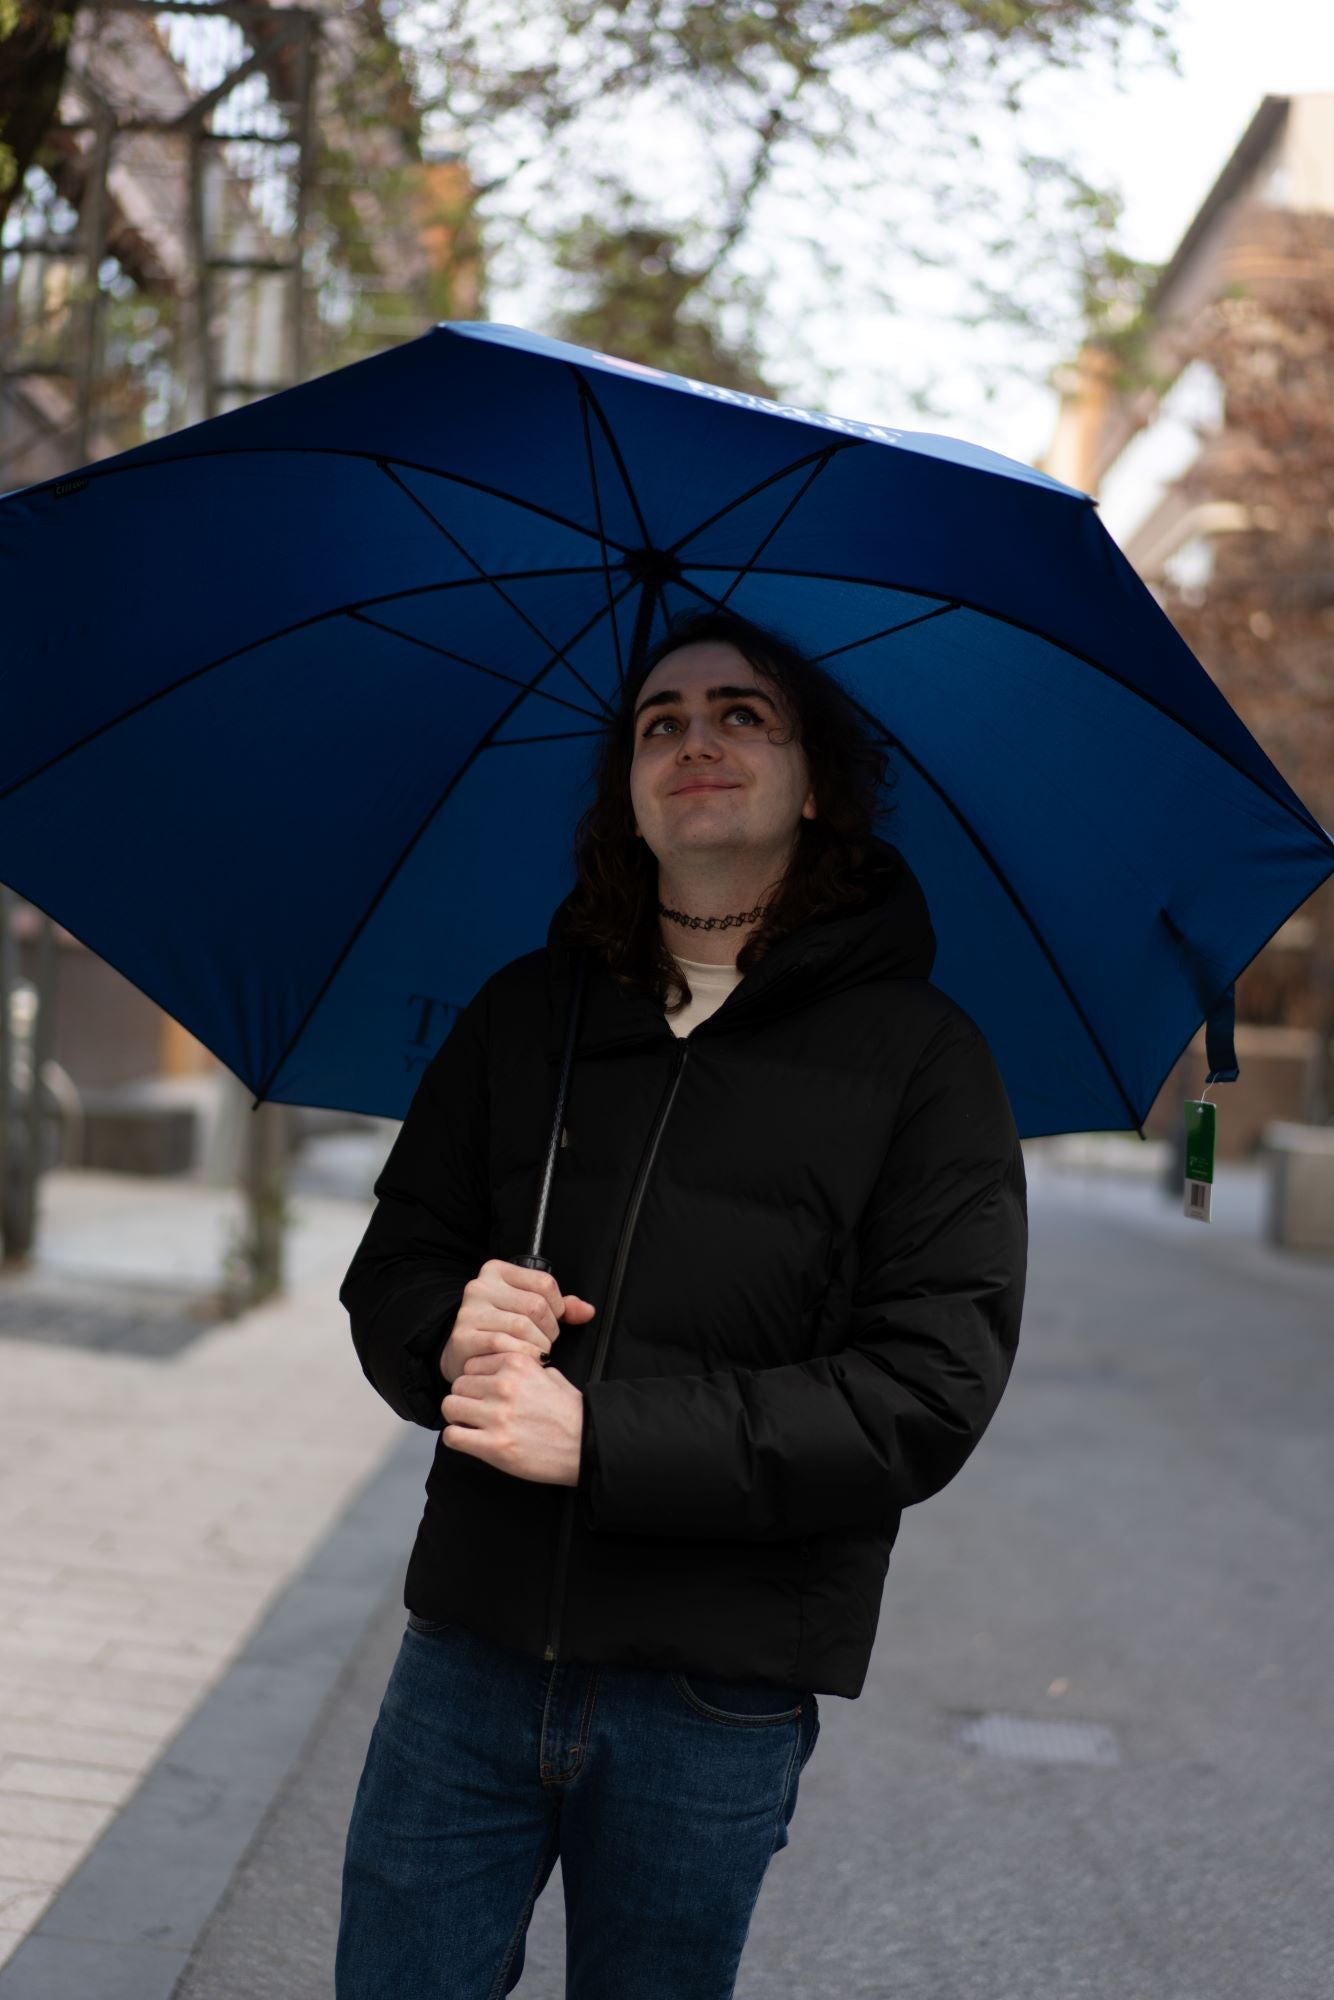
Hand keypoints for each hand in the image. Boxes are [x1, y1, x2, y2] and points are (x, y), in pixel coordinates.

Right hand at [441, 1260, 596, 1383]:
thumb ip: (561, 1307)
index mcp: (496, 1271)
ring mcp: (469, 1311)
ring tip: (535, 1353)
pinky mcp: (462, 1337)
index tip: (551, 1321)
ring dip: (538, 1346)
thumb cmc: (501, 1329)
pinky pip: (504, 1345)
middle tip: (544, 1343)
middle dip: (549, 1331)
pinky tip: (522, 1361)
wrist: (464, 1355)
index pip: (544, 1283)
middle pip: (536, 1305)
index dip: (557, 1307)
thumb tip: (587, 1311)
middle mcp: (479, 1286)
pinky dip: (522, 1356)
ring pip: (522, 1327)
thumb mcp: (530, 1310)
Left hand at [442, 1350, 584, 1485]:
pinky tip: (472, 1441)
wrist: (586, 1446)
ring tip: (474, 1425)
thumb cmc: (571, 1414)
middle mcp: (504, 1386)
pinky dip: (457, 1439)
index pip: (472, 1364)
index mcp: (517, 1363)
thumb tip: (502, 1367)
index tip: (485, 1392)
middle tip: (479, 1411)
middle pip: (458, 1384)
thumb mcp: (551, 1375)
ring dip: (459, 1417)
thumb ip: (523, 1367)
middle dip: (466, 1398)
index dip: (476, 1379)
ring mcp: (498, 1416)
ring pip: (450, 1407)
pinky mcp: (494, 1445)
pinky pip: (452, 1436)